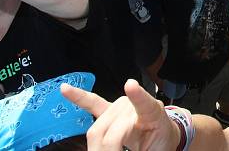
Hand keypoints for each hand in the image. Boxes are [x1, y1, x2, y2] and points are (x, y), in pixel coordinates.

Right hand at [62, 79, 179, 150]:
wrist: (162, 135)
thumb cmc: (161, 140)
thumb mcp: (159, 146)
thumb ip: (144, 145)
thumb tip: (113, 141)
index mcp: (154, 114)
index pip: (145, 104)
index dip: (138, 96)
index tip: (130, 85)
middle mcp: (137, 105)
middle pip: (116, 119)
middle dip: (117, 137)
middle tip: (126, 146)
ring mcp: (122, 106)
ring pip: (103, 121)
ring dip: (105, 134)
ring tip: (121, 142)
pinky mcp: (109, 111)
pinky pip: (93, 104)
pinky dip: (79, 97)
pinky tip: (65, 90)